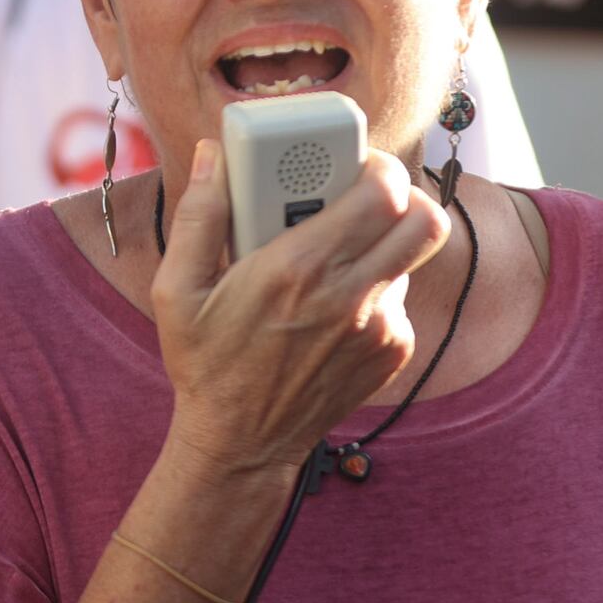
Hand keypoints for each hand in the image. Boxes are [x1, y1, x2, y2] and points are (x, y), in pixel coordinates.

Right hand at [151, 139, 449, 478]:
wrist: (242, 445)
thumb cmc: (206, 364)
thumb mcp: (178, 290)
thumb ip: (198, 216)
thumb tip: (212, 156)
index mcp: (299, 270)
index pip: (383, 193)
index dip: (375, 165)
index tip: (349, 162)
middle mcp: (350, 297)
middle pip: (424, 219)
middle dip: (401, 194)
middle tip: (362, 195)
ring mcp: (379, 328)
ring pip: (414, 257)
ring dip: (382, 242)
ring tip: (332, 254)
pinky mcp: (392, 352)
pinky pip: (400, 297)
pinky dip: (375, 287)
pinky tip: (332, 301)